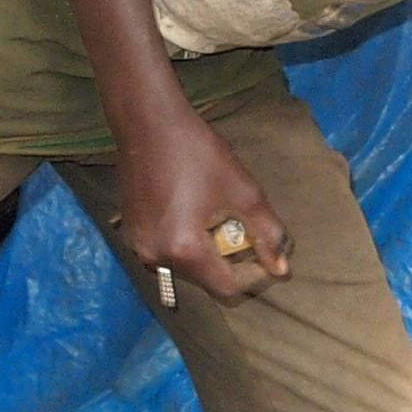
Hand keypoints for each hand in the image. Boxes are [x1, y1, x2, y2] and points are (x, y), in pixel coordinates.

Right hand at [119, 110, 291, 307]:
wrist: (148, 122)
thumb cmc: (198, 152)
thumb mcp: (243, 191)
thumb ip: (267, 233)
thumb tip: (281, 268)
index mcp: (184, 250)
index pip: (226, 289)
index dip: (253, 277)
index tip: (264, 254)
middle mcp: (156, 257)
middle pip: (204, 280)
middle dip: (229, 263)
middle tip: (242, 231)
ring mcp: (138, 246)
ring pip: (185, 269)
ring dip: (207, 255)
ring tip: (218, 221)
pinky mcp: (130, 234)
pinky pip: (166, 253)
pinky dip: (185, 245)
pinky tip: (194, 215)